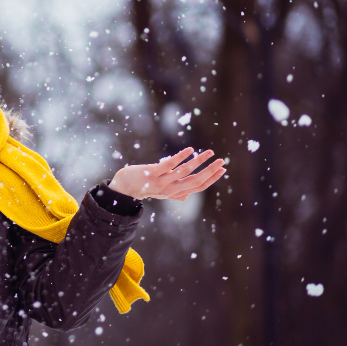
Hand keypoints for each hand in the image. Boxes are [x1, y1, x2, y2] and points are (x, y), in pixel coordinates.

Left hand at [109, 147, 225, 200]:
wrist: (124, 187)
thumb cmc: (145, 187)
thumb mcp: (162, 193)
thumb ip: (176, 194)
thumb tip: (188, 196)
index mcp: (175, 193)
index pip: (198, 187)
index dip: (212, 179)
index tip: (223, 169)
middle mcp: (170, 189)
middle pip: (195, 181)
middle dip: (210, 171)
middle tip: (221, 160)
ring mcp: (161, 181)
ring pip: (185, 171)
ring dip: (199, 161)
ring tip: (210, 152)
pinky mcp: (152, 173)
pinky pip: (169, 164)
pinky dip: (181, 156)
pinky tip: (190, 149)